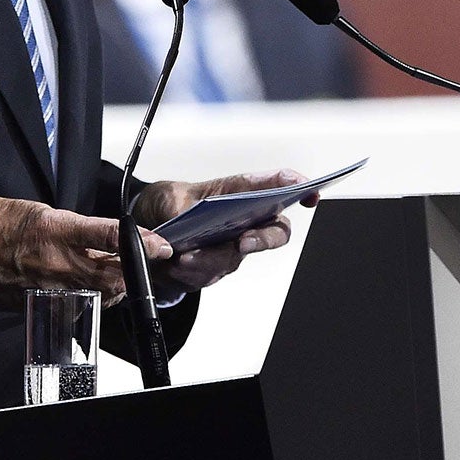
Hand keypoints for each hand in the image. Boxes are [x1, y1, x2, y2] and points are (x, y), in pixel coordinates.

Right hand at [0, 194, 171, 309]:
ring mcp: (47, 287)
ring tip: (127, 273)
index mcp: (53, 229)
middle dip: (137, 269)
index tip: (159, 244)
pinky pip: (75, 303)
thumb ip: (68, 227)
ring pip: (97, 293)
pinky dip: (91, 296)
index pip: (109, 236)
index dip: (140, 242)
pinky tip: (94, 287)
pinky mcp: (37, 304)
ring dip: (117, 284)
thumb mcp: (33, 210)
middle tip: (152, 260)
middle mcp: (55, 262)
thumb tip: (95, 236)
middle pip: (112, 274)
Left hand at [130, 169, 310, 292]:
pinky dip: (193, 270)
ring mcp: (232, 247)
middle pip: (274, 231)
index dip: (295, 186)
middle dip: (264, 239)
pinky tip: (178, 264)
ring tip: (186, 256)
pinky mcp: (216, 268)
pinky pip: (210, 274)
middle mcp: (243, 220)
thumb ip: (177, 204)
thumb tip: (185, 215)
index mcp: (237, 191)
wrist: (150, 231)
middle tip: (244, 242)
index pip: (273, 186)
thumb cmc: (169, 204)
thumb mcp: (167, 195)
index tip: (308, 191)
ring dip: (211, 259)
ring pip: (236, 258)